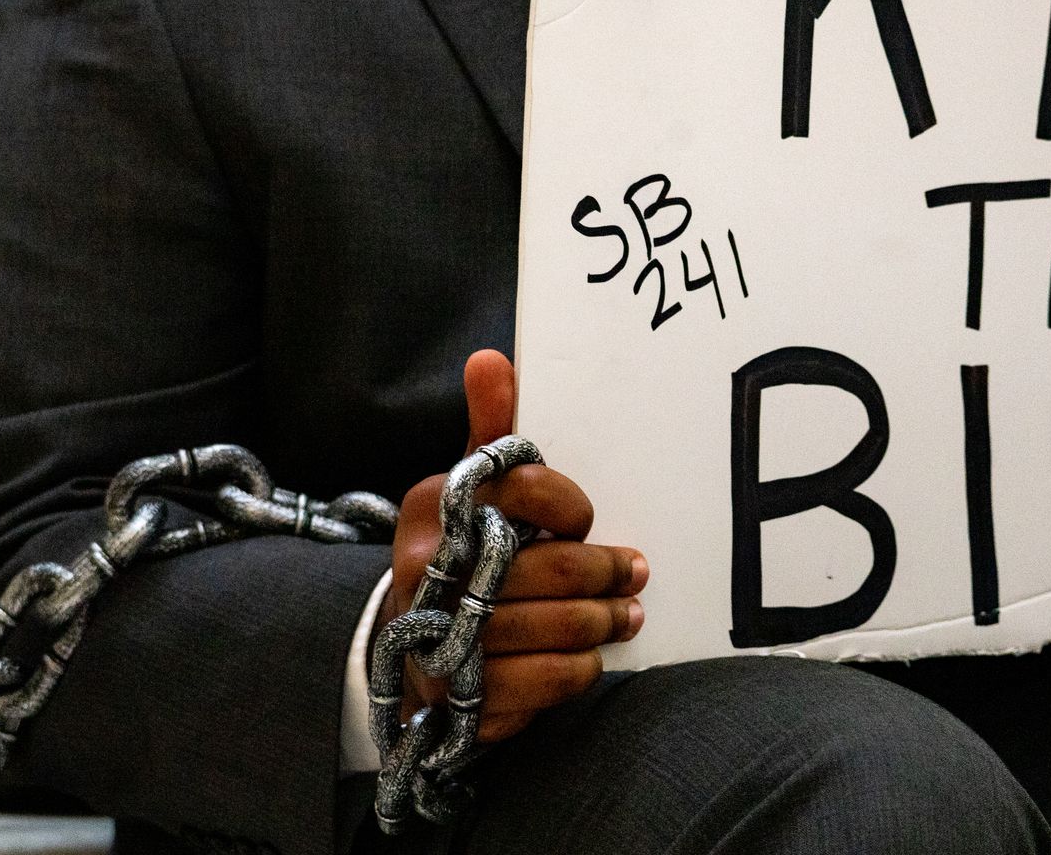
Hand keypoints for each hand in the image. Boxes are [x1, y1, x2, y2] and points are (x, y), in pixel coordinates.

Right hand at [379, 350, 646, 742]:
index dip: (570, 505)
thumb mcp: (472, 484)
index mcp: (437, 506)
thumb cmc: (463, 547)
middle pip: (547, 568)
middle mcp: (429, 569)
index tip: (588, 518)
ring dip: (602, 621)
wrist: (414, 639)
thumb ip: (491, 428)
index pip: (523, 490)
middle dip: (606, 571)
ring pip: (551, 626)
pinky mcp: (458, 691)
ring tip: (626, 615)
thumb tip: (491, 358)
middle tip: (636, 572)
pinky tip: (592, 656)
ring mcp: (440, 634)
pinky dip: (578, 669)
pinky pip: (538, 682)